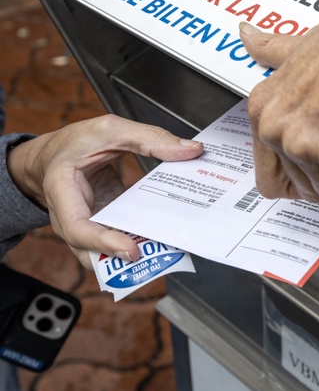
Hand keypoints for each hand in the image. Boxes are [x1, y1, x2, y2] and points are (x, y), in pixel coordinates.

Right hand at [7, 115, 202, 266]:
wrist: (54, 155)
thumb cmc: (73, 144)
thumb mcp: (109, 130)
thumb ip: (150, 138)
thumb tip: (191, 150)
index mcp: (63, 191)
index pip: (78, 228)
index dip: (104, 244)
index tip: (132, 250)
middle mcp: (70, 218)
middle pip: (92, 252)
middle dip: (124, 261)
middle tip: (162, 254)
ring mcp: (88, 225)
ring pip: (107, 254)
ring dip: (136, 253)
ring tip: (169, 249)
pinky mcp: (104, 225)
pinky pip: (119, 239)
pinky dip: (140, 240)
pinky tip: (165, 237)